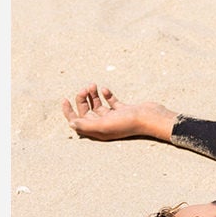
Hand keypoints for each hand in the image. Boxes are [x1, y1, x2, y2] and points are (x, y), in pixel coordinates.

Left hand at [60, 86, 176, 142]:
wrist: (151, 117)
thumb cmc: (128, 123)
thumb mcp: (105, 125)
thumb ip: (87, 125)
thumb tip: (70, 124)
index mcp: (99, 131)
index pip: (78, 122)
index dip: (69, 112)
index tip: (64, 99)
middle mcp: (105, 125)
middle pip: (87, 112)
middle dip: (83, 99)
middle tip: (86, 88)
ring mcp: (115, 117)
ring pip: (98, 106)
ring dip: (93, 95)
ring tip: (93, 85)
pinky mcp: (124, 110)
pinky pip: (111, 102)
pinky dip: (106, 95)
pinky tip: (104, 89)